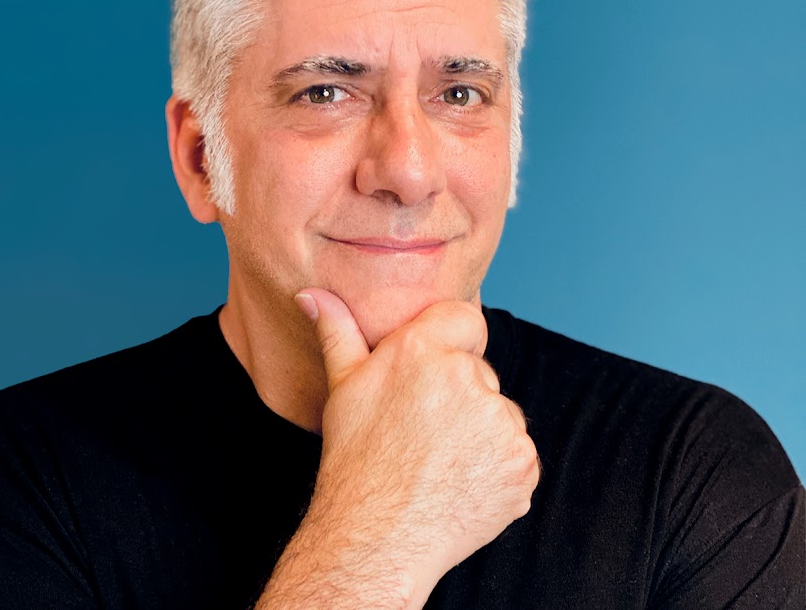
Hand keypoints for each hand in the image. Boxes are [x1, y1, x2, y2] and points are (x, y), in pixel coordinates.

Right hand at [295, 288, 538, 602]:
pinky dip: (499, 467)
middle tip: (426, 431)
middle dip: (461, 396)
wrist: (377, 539)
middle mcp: (465, 375)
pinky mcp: (522, 461)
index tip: (437, 372)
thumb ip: (337, 331)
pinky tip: (463, 482)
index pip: (465, 318)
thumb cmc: (354, 460)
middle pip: (479, 372)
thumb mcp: (342, 387)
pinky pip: (517, 452)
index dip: (453, 343)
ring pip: (500, 413)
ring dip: (482, 432)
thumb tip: (311, 293)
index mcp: (422, 348)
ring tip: (442, 461)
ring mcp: (499, 420)